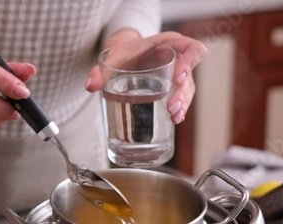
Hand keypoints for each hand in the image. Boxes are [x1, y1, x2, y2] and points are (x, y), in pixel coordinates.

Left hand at [86, 31, 206, 123]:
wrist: (127, 54)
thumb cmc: (126, 51)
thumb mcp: (115, 55)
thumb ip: (102, 69)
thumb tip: (90, 85)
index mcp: (170, 44)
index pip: (191, 49)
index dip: (189, 62)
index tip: (178, 78)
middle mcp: (178, 58)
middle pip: (190, 75)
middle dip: (183, 93)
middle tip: (171, 108)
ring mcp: (178, 74)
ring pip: (188, 89)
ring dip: (183, 104)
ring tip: (174, 117)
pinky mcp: (174, 87)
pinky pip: (183, 97)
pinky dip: (180, 109)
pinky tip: (175, 120)